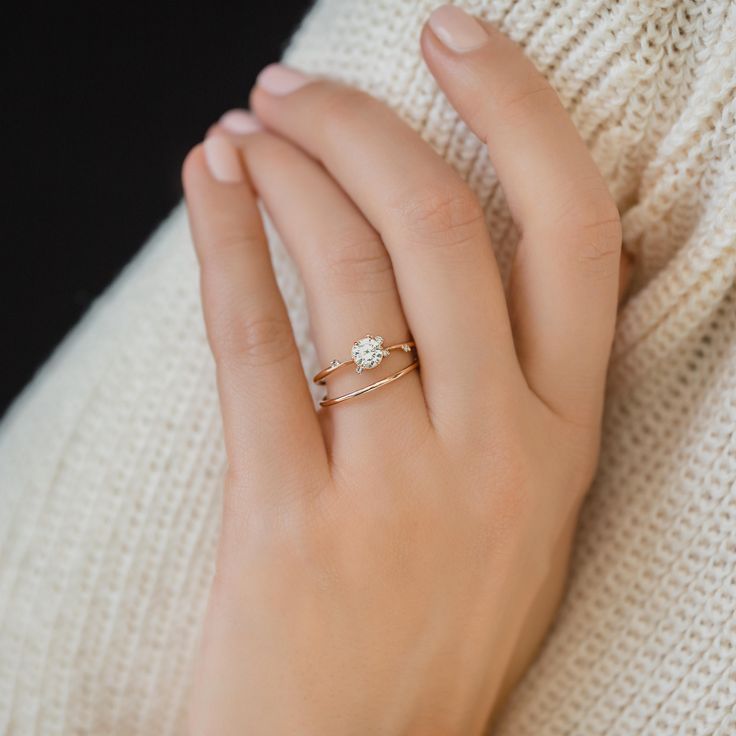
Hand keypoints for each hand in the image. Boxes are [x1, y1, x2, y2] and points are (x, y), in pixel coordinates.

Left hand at [182, 6, 621, 733]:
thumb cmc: (435, 625)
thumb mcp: (513, 503)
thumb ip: (503, 382)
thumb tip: (445, 247)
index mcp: (563, 438)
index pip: (572, 231)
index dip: (518, 113)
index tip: (457, 40)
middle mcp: (494, 448)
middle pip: (441, 223)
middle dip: (365, 123)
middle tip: (299, 86)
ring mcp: (396, 484)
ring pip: (344, 267)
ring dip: (287, 171)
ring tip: (247, 130)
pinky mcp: (290, 517)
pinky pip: (255, 341)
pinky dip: (226, 242)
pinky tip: (207, 185)